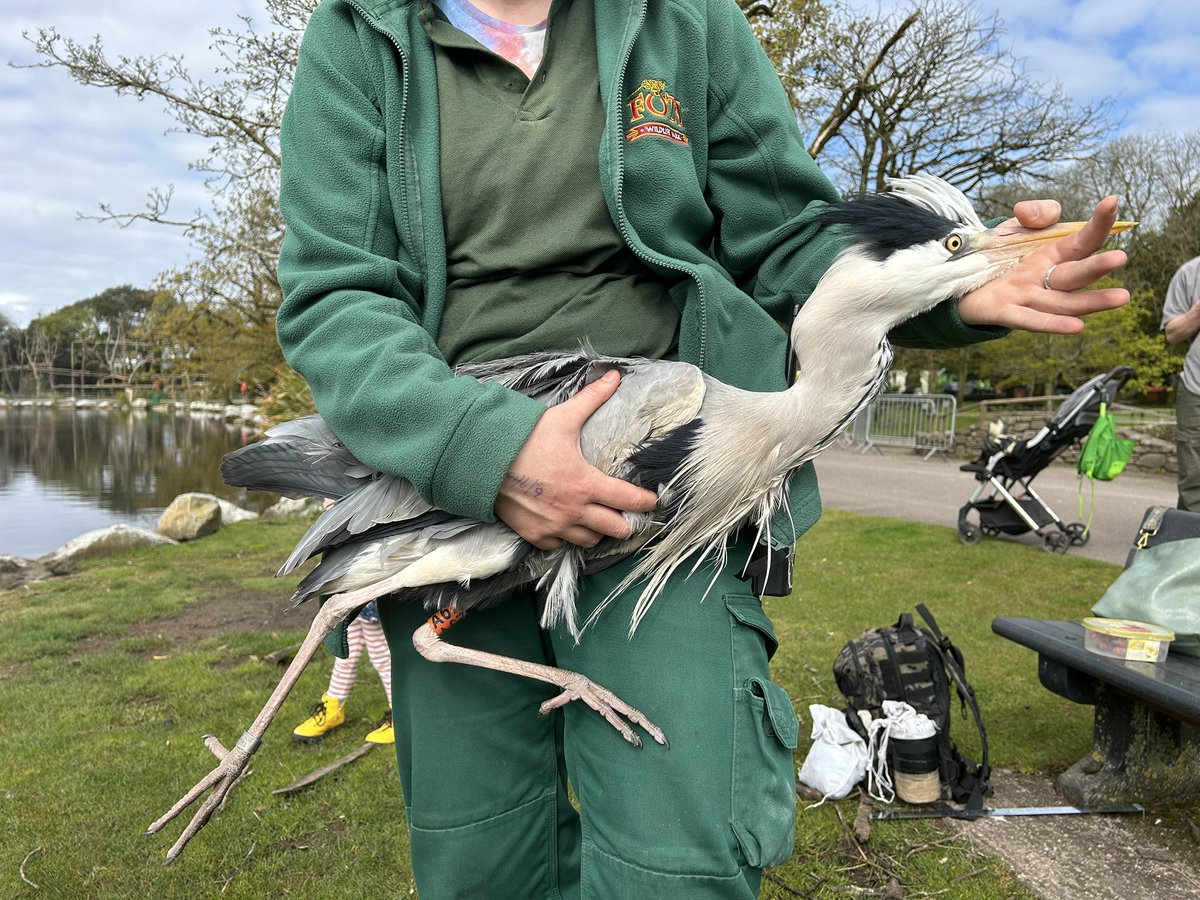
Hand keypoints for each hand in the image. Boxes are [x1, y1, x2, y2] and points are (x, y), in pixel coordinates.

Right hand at [495, 369, 658, 549]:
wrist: (482, 461)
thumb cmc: (525, 439)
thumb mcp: (563, 417)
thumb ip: (592, 398)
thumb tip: (614, 376)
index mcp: (586, 484)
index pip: (629, 500)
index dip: (646, 502)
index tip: (652, 500)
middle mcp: (574, 510)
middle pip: (616, 529)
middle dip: (625, 521)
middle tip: (626, 513)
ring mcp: (554, 526)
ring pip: (590, 541)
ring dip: (597, 531)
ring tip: (597, 518)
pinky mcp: (535, 535)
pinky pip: (560, 546)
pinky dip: (567, 538)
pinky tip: (567, 525)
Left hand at [957, 196, 1128, 333]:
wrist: (963, 279)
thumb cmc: (999, 256)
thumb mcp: (1017, 226)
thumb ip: (1035, 214)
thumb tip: (1029, 212)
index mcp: (1055, 255)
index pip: (1083, 240)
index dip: (1097, 223)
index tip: (1112, 201)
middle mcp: (1047, 278)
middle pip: (1077, 274)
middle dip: (1098, 267)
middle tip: (1121, 258)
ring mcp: (1029, 297)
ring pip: (1063, 302)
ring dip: (1091, 301)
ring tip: (1122, 297)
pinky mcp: (1005, 312)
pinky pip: (1029, 319)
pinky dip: (1051, 323)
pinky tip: (1078, 327)